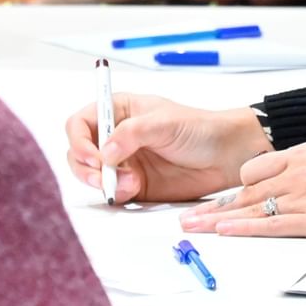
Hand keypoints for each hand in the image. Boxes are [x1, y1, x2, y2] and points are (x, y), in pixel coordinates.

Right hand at [65, 94, 272, 202]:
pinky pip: (111, 193)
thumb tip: (105, 152)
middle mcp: (117, 136)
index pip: (81, 123)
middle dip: (85, 167)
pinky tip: (136, 189)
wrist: (227, 156)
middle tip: (102, 177)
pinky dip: (116, 194)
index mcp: (120, 111)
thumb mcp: (165, 122)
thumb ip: (132, 133)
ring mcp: (124, 162)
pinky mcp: (134, 185)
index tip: (94, 156)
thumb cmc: (201, 129)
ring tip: (130, 183)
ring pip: (92, 175)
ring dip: (103, 182)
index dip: (79, 140)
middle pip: (79, 152)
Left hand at [179, 140, 305, 237]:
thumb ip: (304, 163)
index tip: (221, 197)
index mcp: (303, 153)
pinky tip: (227, 230)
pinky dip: (246, 228)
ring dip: (221, 218)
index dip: (236, 185)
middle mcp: (299, 172)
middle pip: (246, 190)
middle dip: (214, 205)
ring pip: (253, 207)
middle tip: (188, 215)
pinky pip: (273, 226)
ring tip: (195, 227)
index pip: (255, 167)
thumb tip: (282, 176)